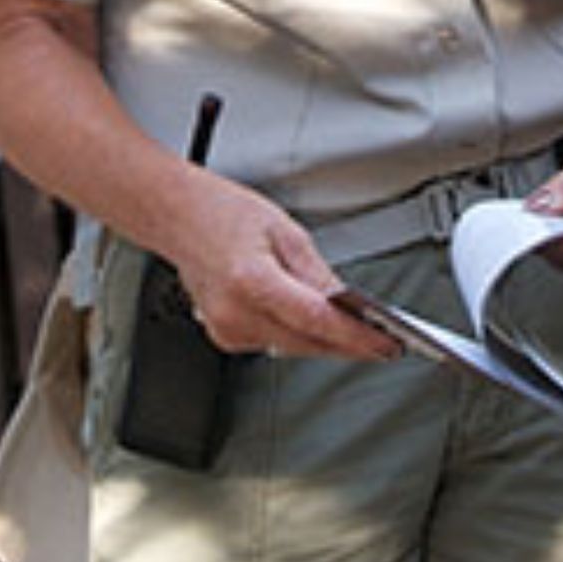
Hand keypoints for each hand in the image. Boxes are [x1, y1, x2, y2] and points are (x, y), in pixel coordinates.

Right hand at [170, 177, 407, 361]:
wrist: (176, 216)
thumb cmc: (222, 213)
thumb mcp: (284, 231)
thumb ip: (317, 273)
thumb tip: (347, 304)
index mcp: (252, 281)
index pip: (317, 321)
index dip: (357, 337)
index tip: (386, 344)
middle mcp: (235, 313)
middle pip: (308, 342)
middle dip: (348, 343)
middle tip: (382, 340)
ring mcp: (226, 329)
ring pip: (293, 348)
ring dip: (324, 341)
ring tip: (355, 331)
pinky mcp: (224, 336)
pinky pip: (274, 344)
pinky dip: (297, 336)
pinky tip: (312, 324)